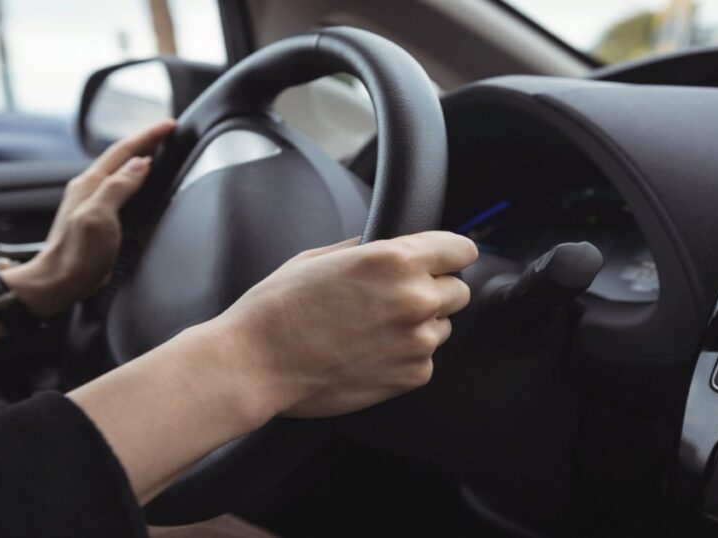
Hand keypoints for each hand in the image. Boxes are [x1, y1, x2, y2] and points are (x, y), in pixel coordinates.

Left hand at [2, 120, 176, 316]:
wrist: (58, 282)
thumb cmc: (76, 254)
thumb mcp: (98, 217)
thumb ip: (118, 187)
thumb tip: (141, 164)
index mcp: (90, 184)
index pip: (124, 151)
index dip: (148, 136)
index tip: (169, 125)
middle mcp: (89, 188)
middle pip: (122, 157)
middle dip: (146, 141)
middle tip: (167, 132)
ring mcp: (92, 202)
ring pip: (121, 171)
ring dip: (140, 157)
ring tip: (158, 149)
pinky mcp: (98, 218)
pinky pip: (120, 188)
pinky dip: (135, 178)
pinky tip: (142, 183)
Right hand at [195, 231, 478, 417]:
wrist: (256, 364)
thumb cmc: (278, 309)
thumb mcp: (318, 258)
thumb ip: (366, 248)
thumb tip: (387, 245)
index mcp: (395, 260)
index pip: (461, 250)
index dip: (449, 254)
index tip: (443, 261)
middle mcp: (415, 299)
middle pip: (458, 290)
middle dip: (432, 290)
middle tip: (393, 300)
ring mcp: (417, 341)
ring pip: (442, 327)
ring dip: (419, 326)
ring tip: (373, 330)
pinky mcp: (412, 376)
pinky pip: (425, 359)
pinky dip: (405, 357)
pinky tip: (368, 353)